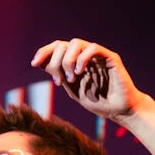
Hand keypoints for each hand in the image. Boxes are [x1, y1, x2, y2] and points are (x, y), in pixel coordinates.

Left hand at [31, 38, 147, 120]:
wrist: (120, 111)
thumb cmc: (99, 102)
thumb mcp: (73, 90)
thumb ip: (60, 76)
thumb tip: (41, 64)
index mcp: (76, 61)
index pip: (57, 48)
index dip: (44, 52)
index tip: (34, 63)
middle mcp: (85, 55)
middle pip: (63, 44)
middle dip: (56, 62)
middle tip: (60, 81)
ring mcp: (98, 55)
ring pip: (76, 43)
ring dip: (68, 60)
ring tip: (71, 78)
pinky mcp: (110, 57)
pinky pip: (93, 48)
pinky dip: (82, 59)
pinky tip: (80, 72)